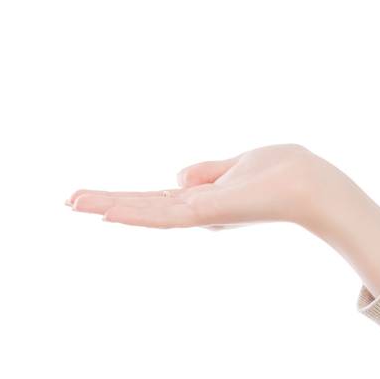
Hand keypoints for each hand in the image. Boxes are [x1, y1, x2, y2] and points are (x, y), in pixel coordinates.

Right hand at [65, 143, 352, 232]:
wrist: (312, 185)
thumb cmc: (283, 173)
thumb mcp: (239, 164)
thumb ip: (208, 171)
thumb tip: (176, 176)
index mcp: (204, 199)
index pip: (155, 199)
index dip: (124, 199)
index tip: (89, 197)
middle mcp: (198, 210)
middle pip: (144, 206)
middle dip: (107, 203)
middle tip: (68, 201)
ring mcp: (202, 213)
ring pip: (148, 211)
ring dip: (111, 206)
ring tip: (76, 202)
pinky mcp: (209, 212)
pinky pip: (167, 214)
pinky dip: (138, 213)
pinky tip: (111, 212)